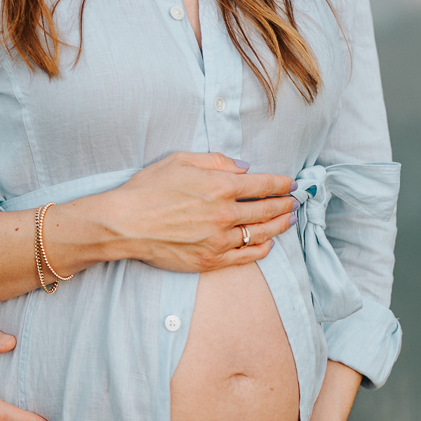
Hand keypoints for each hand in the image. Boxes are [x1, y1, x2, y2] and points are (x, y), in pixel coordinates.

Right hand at [79, 151, 294, 273]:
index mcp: (219, 186)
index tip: (290, 183)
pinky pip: (245, 256)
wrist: (125, 223)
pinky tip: (267, 243)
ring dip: (279, 226)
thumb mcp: (180, 160)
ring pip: (260, 234)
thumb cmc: (148, 188)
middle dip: (286, 205)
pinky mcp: (210, 260)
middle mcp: (224, 214)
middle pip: (267, 210)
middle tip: (295, 202)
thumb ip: (216, 161)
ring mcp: (219, 240)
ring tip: (288, 221)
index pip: (263, 185)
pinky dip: (261, 249)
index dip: (281, 184)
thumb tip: (243, 168)